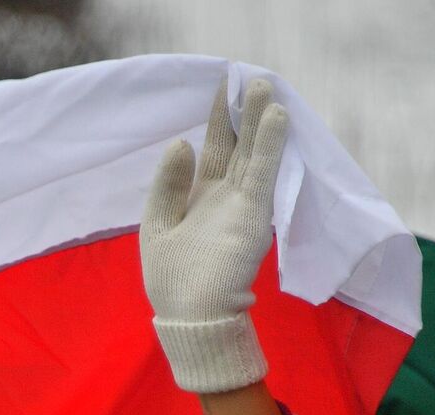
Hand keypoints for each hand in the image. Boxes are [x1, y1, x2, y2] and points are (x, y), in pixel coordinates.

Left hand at [140, 76, 289, 394]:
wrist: (192, 318)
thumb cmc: (173, 280)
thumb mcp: (158, 226)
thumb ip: (168, 185)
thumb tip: (180, 142)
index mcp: (200, 197)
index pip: (213, 149)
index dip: (217, 120)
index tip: (223, 87)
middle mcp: (224, 196)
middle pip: (236, 145)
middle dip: (242, 111)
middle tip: (250, 76)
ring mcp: (240, 204)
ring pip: (253, 153)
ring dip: (260, 119)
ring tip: (264, 85)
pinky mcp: (252, 215)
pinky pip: (262, 173)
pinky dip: (270, 144)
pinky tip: (276, 116)